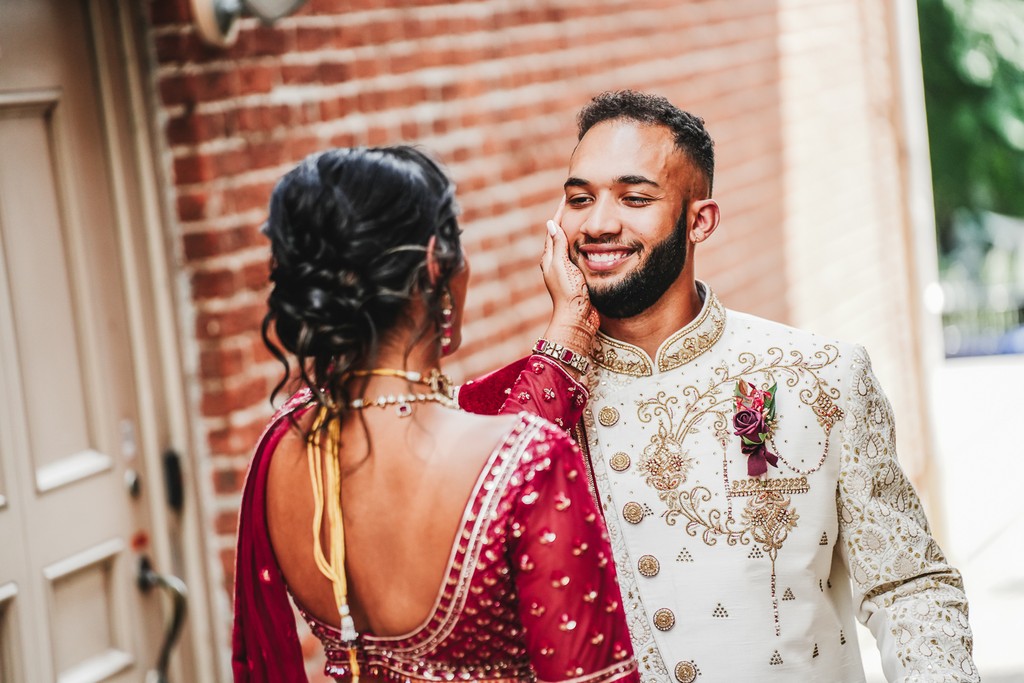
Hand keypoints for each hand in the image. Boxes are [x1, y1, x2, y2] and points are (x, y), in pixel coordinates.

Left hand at [540, 200, 598, 360]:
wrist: (578, 319)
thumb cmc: (568, 293)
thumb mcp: (561, 266)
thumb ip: (557, 246)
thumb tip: (551, 224)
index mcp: (550, 259)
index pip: (553, 230)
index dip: (560, 213)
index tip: (566, 197)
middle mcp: (557, 264)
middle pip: (563, 236)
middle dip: (569, 219)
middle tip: (579, 203)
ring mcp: (569, 272)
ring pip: (574, 246)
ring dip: (580, 232)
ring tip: (588, 218)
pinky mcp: (579, 279)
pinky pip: (584, 257)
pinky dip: (589, 246)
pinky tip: (597, 244)